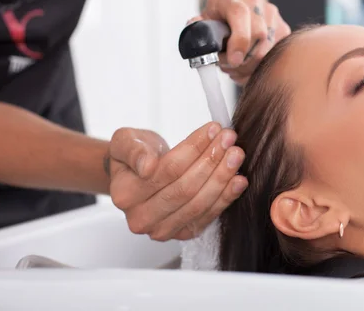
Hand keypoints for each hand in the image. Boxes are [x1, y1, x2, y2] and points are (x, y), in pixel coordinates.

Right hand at [107, 122, 246, 240]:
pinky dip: (226, 198)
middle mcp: (141, 218)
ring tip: (236, 155)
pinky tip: (239, 180)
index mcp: (124, 194)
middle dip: (211, 161)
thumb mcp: (126, 141)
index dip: (193, 149)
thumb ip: (133, 150)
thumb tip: (146, 166)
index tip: (212, 129)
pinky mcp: (184, 234)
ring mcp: (163, 230)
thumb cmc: (138, 155)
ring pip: (199, 203)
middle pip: (185, 189)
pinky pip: (208, 216)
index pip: (167, 170)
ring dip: (222, 178)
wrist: (142, 173)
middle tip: (230, 139)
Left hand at [192, 0, 290, 85]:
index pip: (240, 14)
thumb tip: (194, 28)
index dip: (239, 40)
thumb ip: (198, 27)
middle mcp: (255, 2)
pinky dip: (259, 68)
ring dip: (249, 67)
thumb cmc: (218, 17)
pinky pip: (275, 56)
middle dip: (243, 60)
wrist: (239, 4)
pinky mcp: (284, 29)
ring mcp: (272, 14)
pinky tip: (246, 68)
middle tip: (227, 68)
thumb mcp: (204, 19)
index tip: (233, 60)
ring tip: (234, 69)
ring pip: (268, 50)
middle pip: (258, 36)